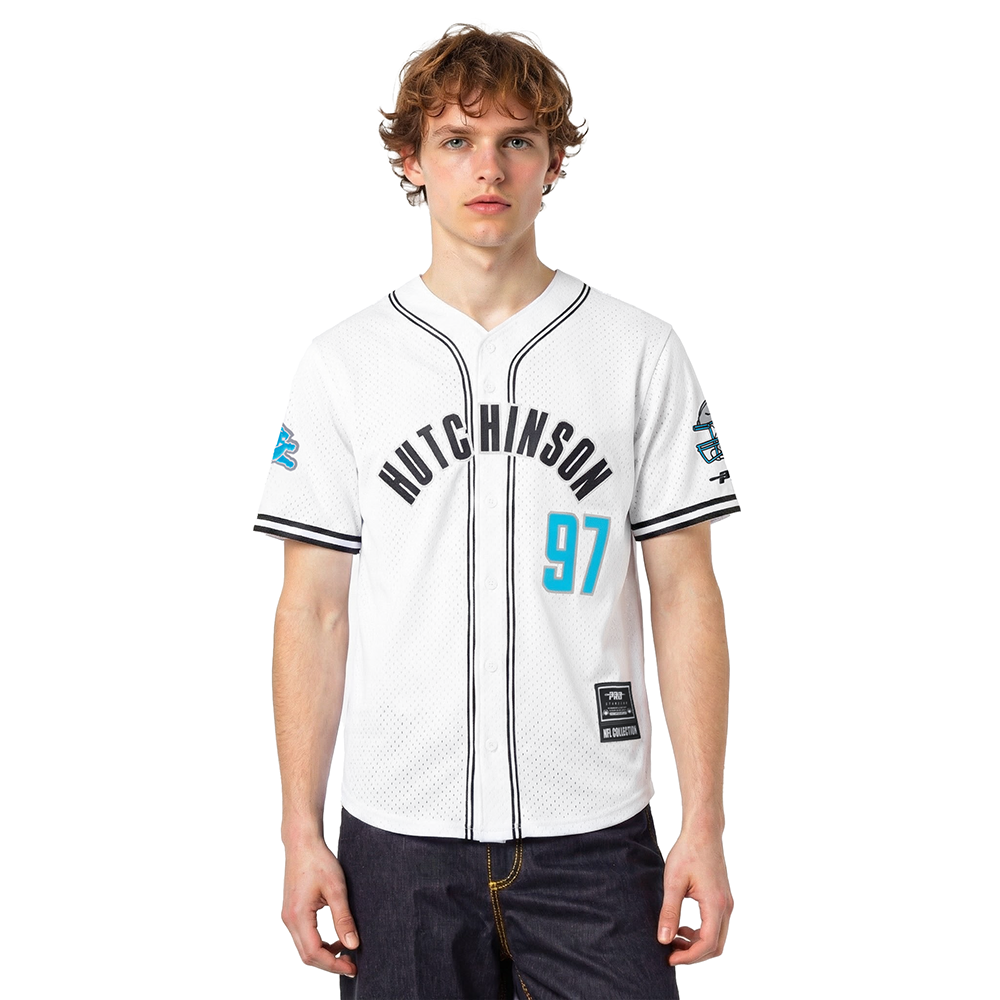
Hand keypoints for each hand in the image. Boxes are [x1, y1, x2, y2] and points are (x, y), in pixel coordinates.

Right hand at [280, 839, 358, 976]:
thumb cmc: (318, 861)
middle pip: (307, 955)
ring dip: (324, 954)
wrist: (302, 843)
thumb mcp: (336, 888)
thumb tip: (353, 944)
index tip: (353, 967)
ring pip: (304, 948)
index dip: (334, 964)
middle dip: (330, 964)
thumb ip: (344, 918)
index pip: (314, 952)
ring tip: (346, 950)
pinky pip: (303, 937)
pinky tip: (335, 939)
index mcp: (298, 915)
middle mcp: (289, 920)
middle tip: (352, 965)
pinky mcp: (292, 912)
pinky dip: (319, 943)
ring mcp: (288, 917)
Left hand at [656, 829, 733, 964]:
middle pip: (716, 946)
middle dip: (693, 954)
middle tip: (670, 952)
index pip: (708, 944)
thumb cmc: (687, 853)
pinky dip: (701, 933)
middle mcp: (726, 907)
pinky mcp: (723, 899)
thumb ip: (669, 912)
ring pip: (717, 938)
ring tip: (674, 938)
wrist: (703, 832)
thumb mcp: (673, 882)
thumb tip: (663, 940)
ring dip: (697, 944)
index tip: (669, 958)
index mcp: (715, 904)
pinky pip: (716, 926)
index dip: (689, 957)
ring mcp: (727, 903)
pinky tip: (683, 927)